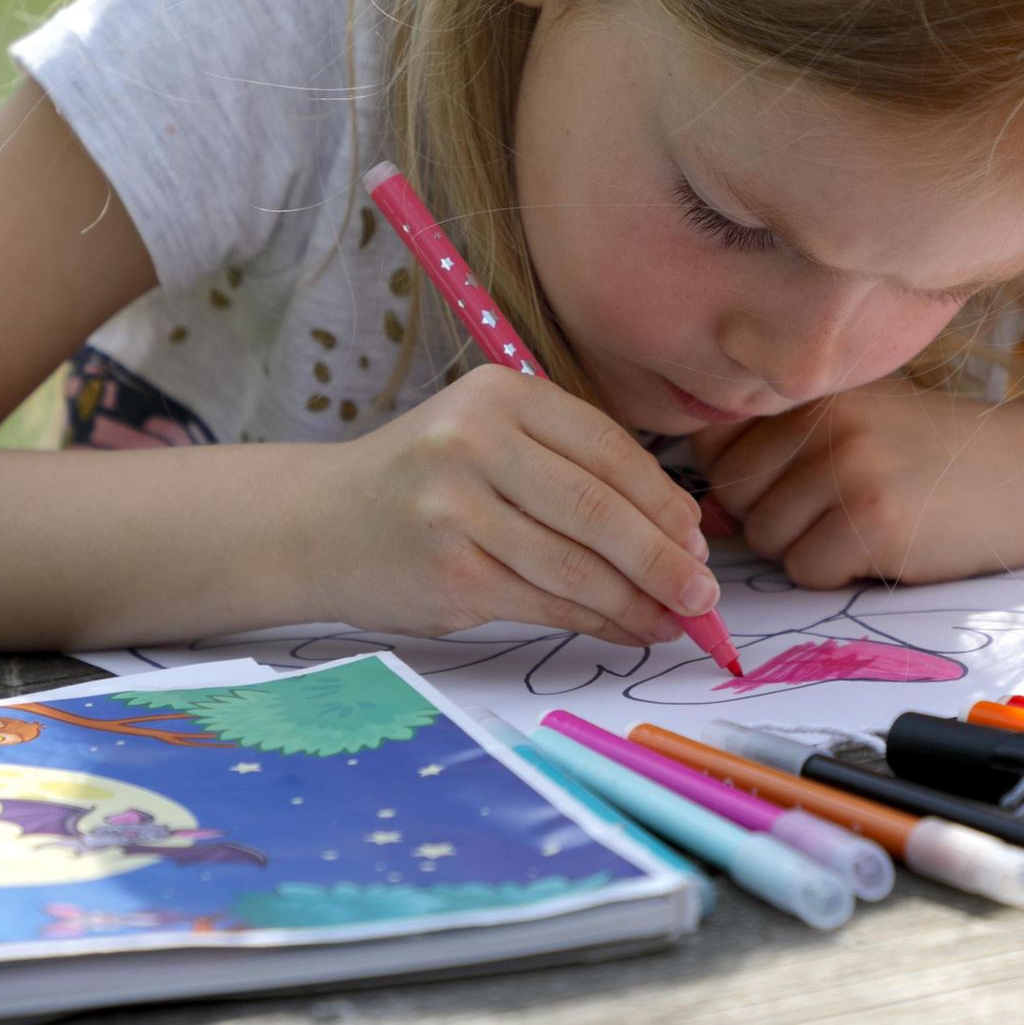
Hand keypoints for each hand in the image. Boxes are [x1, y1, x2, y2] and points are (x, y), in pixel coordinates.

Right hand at [313, 366, 716, 643]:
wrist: (317, 523)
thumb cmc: (427, 481)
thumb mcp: (492, 439)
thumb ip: (575, 469)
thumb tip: (682, 535)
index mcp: (500, 394)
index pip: (609, 449)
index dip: (665, 502)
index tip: (700, 541)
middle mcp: (474, 442)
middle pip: (598, 509)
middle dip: (664, 559)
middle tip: (706, 596)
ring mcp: (455, 510)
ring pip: (575, 566)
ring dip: (636, 602)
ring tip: (672, 622)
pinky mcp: (447, 573)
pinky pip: (544, 603)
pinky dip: (595, 622)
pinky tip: (625, 630)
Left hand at [691, 380, 1023, 587]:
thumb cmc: (938, 452)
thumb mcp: (862, 414)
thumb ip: (784, 441)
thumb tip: (706, 509)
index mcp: (816, 388)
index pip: (713, 439)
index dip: (735, 474)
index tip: (774, 483)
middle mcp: (826, 422)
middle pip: (733, 496)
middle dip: (770, 516)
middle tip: (832, 510)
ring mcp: (851, 472)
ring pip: (766, 538)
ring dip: (804, 548)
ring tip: (860, 525)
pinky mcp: (875, 525)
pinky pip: (806, 572)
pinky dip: (835, 574)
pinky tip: (881, 548)